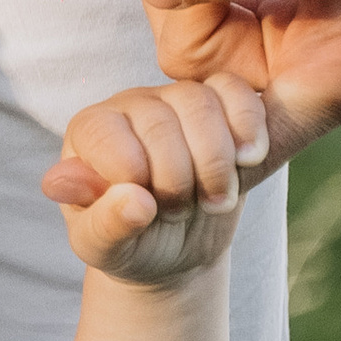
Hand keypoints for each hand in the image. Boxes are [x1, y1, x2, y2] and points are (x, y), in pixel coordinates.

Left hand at [42, 76, 269, 286]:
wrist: (176, 248)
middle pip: (161, 122)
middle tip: (180, 213)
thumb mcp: (104, 248)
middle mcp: (131, 106)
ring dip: (217, 163)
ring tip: (216, 201)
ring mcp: (176, 98)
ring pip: (202, 104)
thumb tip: (135, 202)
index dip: (136, 178)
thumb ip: (107, 226)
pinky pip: (237, 92)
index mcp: (90, 132)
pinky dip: (250, 129)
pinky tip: (248, 162)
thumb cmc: (129, 243)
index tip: (145, 212)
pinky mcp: (219, 103)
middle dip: (178, 180)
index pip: (110, 135)